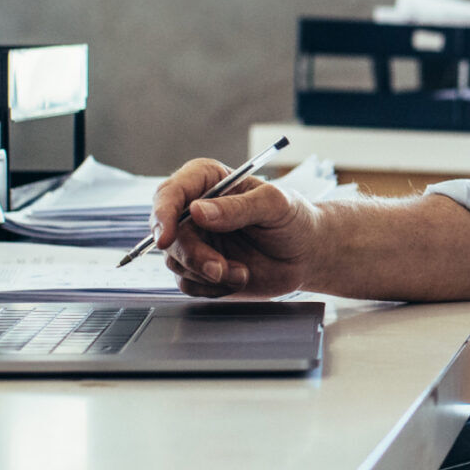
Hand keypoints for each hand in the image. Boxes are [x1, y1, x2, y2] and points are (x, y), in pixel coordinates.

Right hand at [152, 158, 318, 297]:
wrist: (307, 255)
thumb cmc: (294, 220)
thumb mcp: (274, 205)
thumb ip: (238, 207)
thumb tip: (198, 211)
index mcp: (208, 181)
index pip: (171, 192)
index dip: (162, 213)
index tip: (167, 237)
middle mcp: (195, 210)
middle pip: (168, 233)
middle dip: (192, 255)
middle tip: (219, 268)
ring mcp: (196, 241)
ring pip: (176, 261)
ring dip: (208, 274)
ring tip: (243, 272)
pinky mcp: (200, 268)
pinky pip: (188, 283)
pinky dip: (211, 288)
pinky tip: (239, 279)